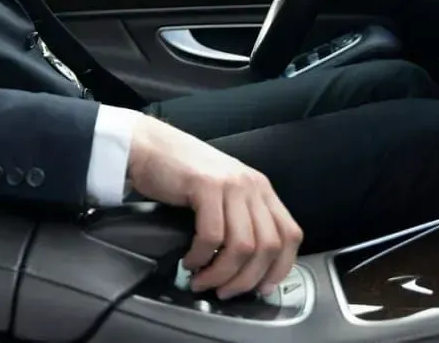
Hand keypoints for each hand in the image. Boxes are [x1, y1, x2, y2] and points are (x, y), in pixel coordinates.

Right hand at [126, 113, 302, 298]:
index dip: (279, 267)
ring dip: (222, 273)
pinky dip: (201, 256)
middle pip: (268, 246)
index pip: (290, 235)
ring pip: (243, 246)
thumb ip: (240, 219)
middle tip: (224, 291)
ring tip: (202, 280)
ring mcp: (230, 183)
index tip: (262, 288)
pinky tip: (190, 260)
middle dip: (246, 279)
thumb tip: (247, 267)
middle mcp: (251, 185)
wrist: (148, 145)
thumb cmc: (180, 172)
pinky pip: (212, 235)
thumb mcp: (223, 192)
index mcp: (260, 188)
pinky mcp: (206, 185)